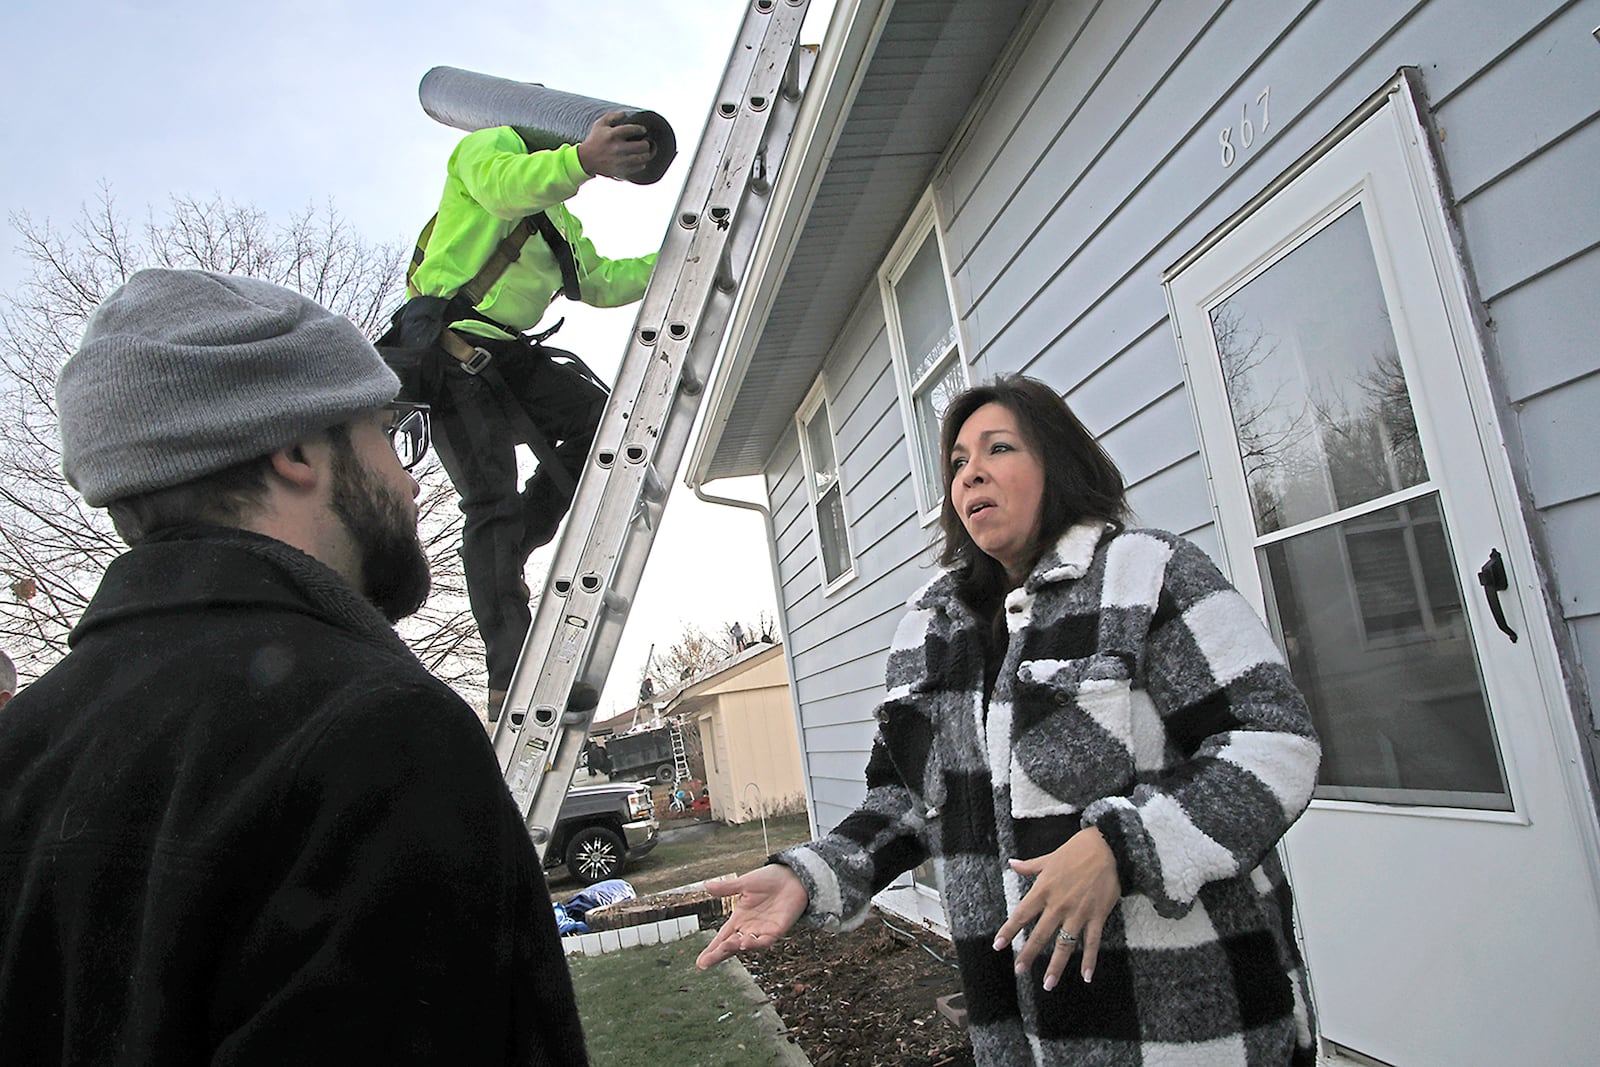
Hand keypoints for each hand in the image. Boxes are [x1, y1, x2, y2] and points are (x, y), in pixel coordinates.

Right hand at [576, 111, 653, 179]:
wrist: (586, 159)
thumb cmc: (595, 140)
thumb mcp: (600, 124)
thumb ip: (612, 116)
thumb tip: (625, 113)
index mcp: (612, 134)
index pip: (632, 129)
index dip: (640, 129)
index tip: (643, 130)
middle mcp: (617, 147)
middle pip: (641, 146)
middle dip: (646, 143)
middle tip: (645, 143)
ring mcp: (619, 160)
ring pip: (642, 158)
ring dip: (646, 154)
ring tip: (644, 152)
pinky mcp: (620, 170)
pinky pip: (638, 167)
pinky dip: (641, 164)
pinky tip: (639, 161)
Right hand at [695, 864, 808, 969]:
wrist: (792, 877)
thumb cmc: (768, 880)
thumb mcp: (744, 883)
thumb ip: (726, 888)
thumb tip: (706, 886)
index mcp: (739, 919)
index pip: (722, 937)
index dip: (711, 950)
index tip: (700, 963)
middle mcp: (749, 928)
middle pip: (730, 946)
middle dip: (718, 954)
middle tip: (705, 962)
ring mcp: (762, 931)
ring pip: (745, 945)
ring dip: (735, 947)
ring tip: (725, 946)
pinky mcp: (776, 931)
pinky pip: (764, 941)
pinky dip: (754, 943)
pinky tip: (744, 942)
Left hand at [992, 827, 1120, 987]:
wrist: (1107, 847)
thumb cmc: (1076, 850)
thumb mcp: (1049, 857)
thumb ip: (1030, 866)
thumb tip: (1011, 863)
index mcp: (1043, 890)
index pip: (1021, 914)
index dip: (1009, 931)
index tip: (998, 945)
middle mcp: (1058, 905)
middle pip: (1040, 935)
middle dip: (1028, 955)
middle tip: (1019, 971)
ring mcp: (1078, 913)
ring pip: (1065, 945)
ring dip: (1056, 966)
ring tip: (1048, 984)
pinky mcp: (1097, 916)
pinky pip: (1092, 942)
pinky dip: (1090, 960)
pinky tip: (1086, 977)